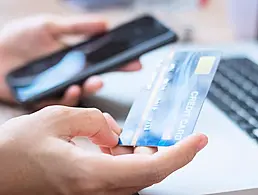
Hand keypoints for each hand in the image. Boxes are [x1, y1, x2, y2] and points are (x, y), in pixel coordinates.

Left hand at [0, 15, 140, 108]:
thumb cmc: (19, 38)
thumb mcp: (49, 27)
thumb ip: (77, 28)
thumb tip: (104, 25)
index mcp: (74, 58)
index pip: (102, 61)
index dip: (120, 62)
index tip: (136, 62)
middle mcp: (70, 74)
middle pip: (95, 77)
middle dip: (112, 75)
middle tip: (123, 72)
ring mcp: (59, 87)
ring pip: (81, 91)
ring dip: (91, 87)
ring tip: (96, 80)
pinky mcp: (46, 98)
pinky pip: (62, 100)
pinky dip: (69, 95)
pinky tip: (72, 88)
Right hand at [0, 106, 207, 194]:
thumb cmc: (15, 150)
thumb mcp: (56, 118)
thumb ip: (94, 120)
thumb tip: (114, 130)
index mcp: (89, 174)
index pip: (152, 167)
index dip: (180, 154)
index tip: (198, 140)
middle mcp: (95, 190)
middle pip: (148, 174)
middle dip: (165, 152)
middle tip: (170, 133)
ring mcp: (91, 194)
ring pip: (135, 177)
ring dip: (145, 156)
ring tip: (143, 137)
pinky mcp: (87, 190)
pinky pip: (119, 177)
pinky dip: (128, 160)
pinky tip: (120, 146)